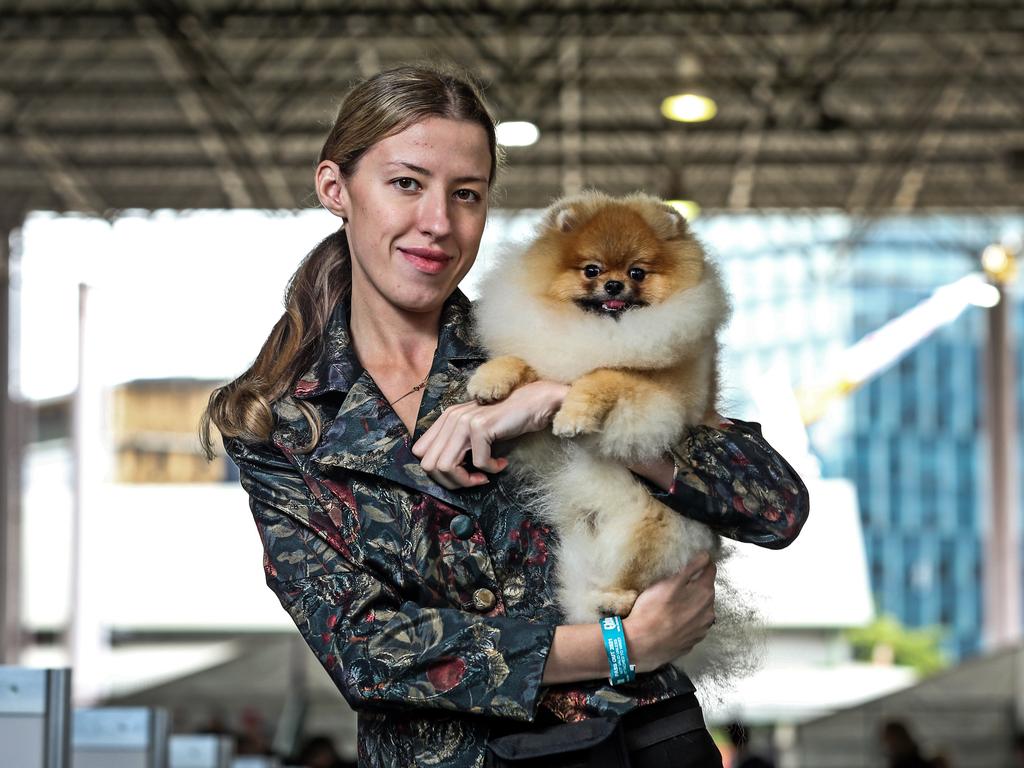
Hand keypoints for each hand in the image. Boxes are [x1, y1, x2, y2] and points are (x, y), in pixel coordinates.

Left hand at [411, 380, 568, 488]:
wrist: (532, 404)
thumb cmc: (506, 422)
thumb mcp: (474, 433)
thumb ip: (456, 445)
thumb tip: (443, 474)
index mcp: (445, 419)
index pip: (420, 453)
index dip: (438, 472)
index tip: (461, 474)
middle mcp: (450, 417)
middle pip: (429, 465)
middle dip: (451, 481)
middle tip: (473, 480)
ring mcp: (464, 421)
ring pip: (446, 467)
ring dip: (467, 480)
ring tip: (484, 476)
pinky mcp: (481, 427)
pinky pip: (478, 462)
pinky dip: (492, 469)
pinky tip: (502, 463)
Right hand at [623, 551, 715, 672]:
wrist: (641, 645)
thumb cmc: (652, 612)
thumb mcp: (668, 582)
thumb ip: (690, 567)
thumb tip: (705, 556)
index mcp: (704, 594)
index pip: (710, 570)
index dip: (702, 563)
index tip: (693, 561)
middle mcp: (708, 612)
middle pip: (706, 590)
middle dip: (696, 584)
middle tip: (677, 582)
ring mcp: (701, 629)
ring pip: (701, 609)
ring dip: (692, 603)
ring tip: (672, 602)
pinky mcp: (691, 641)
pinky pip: (693, 625)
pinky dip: (686, 620)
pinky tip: (672, 619)